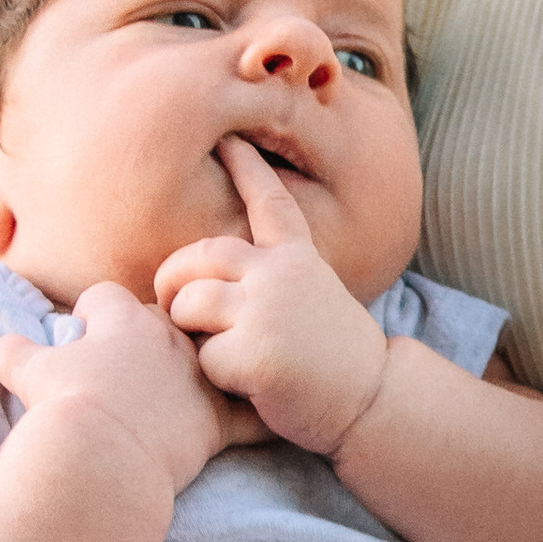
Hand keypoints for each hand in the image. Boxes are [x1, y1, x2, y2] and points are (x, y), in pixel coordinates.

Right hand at [0, 279, 260, 490]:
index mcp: (121, 319)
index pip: (108, 297)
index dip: (95, 314)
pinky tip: (274, 417)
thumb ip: (12, 353)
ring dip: (210, 364)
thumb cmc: (60, 408)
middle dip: (156, 333)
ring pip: (215, 356)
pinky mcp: (215, 420)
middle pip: (169, 319)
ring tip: (202, 378)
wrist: (98, 453)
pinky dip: (260, 418)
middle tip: (139, 362)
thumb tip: (1, 347)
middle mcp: (166, 339)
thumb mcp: (24, 374)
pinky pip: (250, 415)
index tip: (87, 333)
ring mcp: (195, 377)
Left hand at [155, 140, 386, 454]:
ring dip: (187, 329)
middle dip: (171, 279)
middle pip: (197, 254)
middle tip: (169, 302)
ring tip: (213, 348)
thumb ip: (269, 278)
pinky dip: (213, 375)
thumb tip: (211, 277)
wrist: (372, 402)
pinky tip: (245, 384)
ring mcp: (266, 311)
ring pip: (188, 303)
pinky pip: (202, 357)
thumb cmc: (334, 358)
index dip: (247, 167)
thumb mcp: (312, 298)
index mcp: (297, 258)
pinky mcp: (254, 353)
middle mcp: (280, 275)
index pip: (269, 202)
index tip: (228, 138)